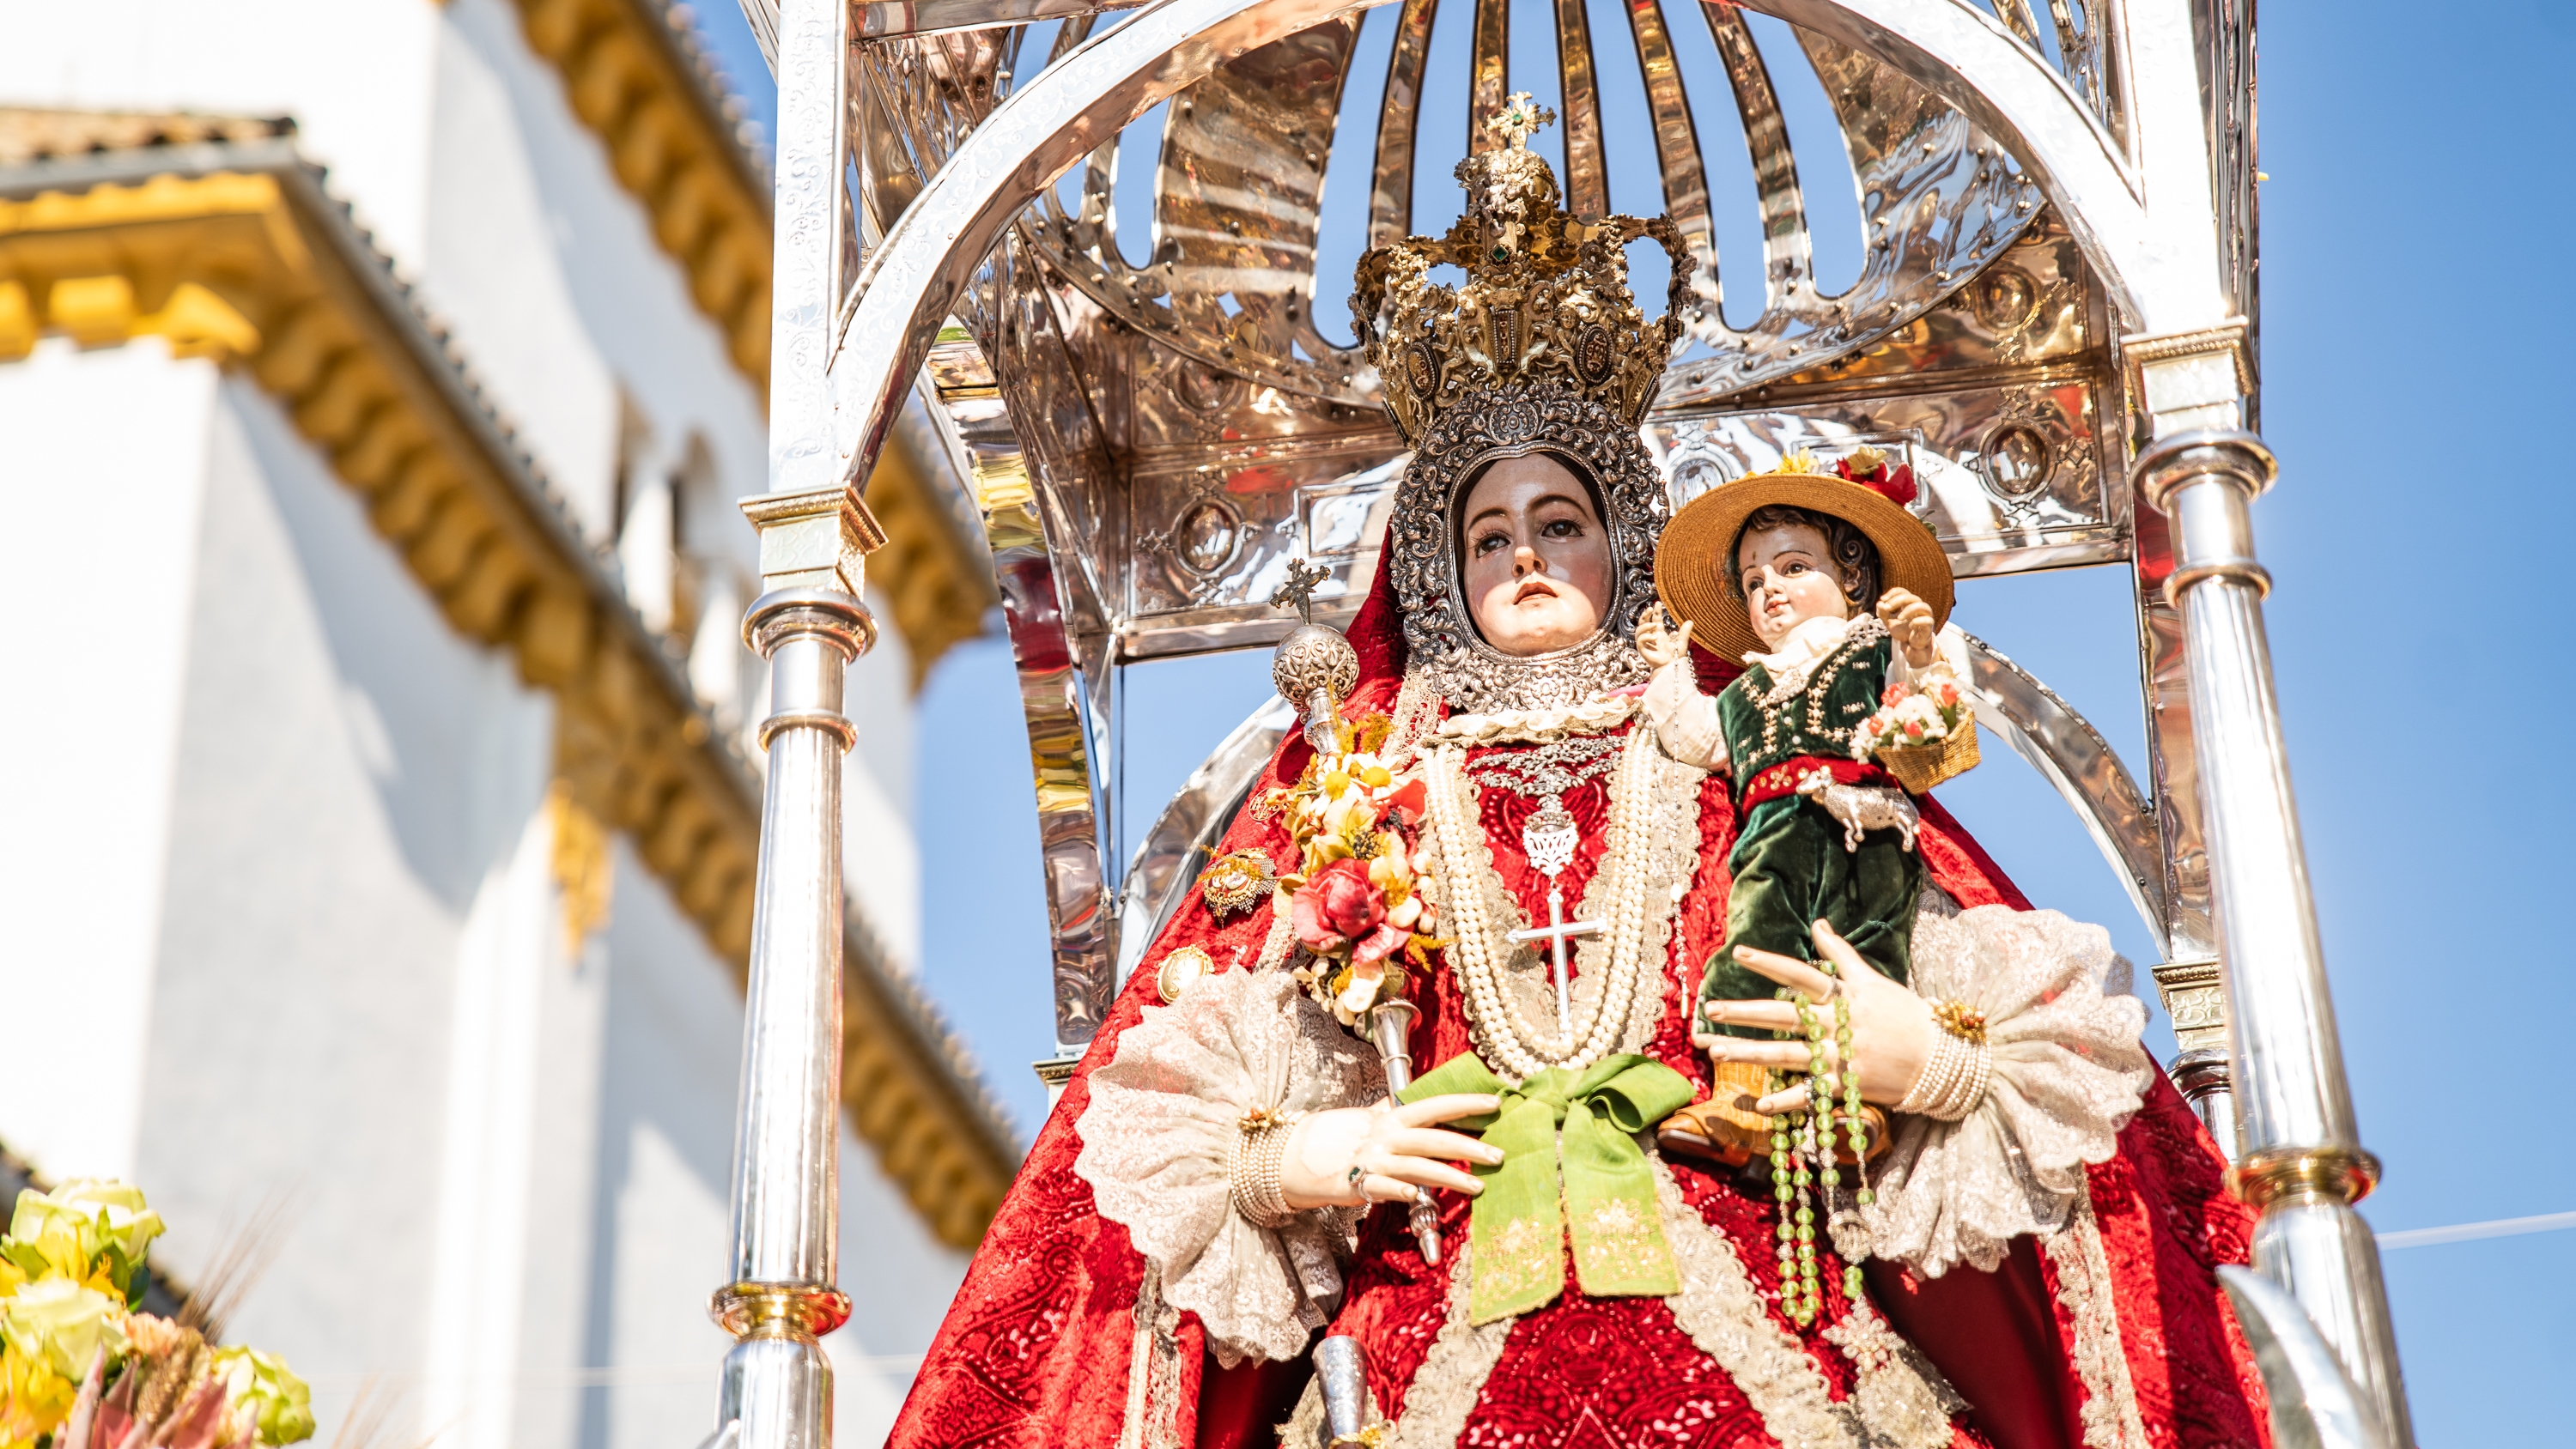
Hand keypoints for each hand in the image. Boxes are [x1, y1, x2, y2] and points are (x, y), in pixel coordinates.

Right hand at [1280, 1094, 1503, 1208]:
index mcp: (1391, 1118)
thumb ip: (1389, 1109)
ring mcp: (1373, 1161)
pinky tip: (1417, 1196)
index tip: (1494, 1102)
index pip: (1434, 1106)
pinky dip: (1400, 1191)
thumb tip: (1409, 1096)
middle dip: (1469, 1146)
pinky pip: (1383, 1188)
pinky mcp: (1358, 1185)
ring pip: (1418, 1167)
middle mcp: (1385, 1137)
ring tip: (1477, 1186)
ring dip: (1450, 1177)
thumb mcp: (1367, 1118)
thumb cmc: (1337, 1137)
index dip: (1464, 1103)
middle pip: (1433, 1139)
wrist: (1294, 1156)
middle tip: (1498, 1155)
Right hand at [1636, 606, 1693, 667]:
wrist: (1670, 667)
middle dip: (1645, 615)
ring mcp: (1646, 644)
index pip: (1655, 620)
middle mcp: (1651, 637)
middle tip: (1650, 609)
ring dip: (1645, 626)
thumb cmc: (1674, 657)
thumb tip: (1690, 621)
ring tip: (1654, 625)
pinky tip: (1654, 637)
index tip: (1657, 603)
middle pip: (1643, 623)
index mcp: (1659, 634)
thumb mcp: (1681, 642)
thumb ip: (1684, 632)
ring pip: (1639, 631)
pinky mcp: (1643, 650)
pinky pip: (1640, 641)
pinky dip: (1645, 636)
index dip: (1655, 612)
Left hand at [1693, 920, 1935, 1112]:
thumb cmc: (1904, 1014)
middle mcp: (1837, 1024)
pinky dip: (1785, 1101)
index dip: (1769, 962)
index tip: (1738, 953)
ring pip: (1785, 1054)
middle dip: (1744, 1012)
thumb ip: (1841, 953)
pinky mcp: (1846, 1085)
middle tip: (1712, 1009)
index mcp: (1843, 995)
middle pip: (1783, 1015)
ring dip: (1749, 1053)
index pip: (1800, 974)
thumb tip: (1818, 922)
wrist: (1941, 1058)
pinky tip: (1759, 1103)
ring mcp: (1840, 1056)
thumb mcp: (1873, 980)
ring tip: (1716, 1051)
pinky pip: (1809, 1094)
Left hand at [1876, 589, 1935, 669]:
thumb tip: (1879, 603)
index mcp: (1909, 604)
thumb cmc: (1903, 631)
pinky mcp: (1928, 627)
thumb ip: (1883, 613)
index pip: (1903, 592)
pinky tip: (1910, 626)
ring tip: (1899, 618)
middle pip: (1912, 597)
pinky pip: (1928, 620)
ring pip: (1922, 606)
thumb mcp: (1889, 622)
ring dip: (1909, 609)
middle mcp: (1918, 607)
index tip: (1882, 599)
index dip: (1893, 593)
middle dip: (1898, 600)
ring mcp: (1925, 616)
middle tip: (1886, 607)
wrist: (1911, 646)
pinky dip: (1918, 621)